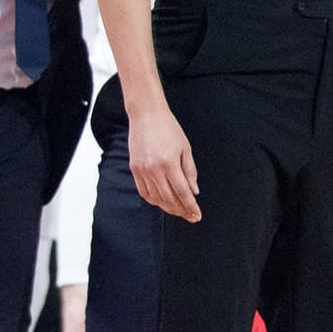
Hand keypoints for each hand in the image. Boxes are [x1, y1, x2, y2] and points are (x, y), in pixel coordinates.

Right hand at [129, 104, 200, 221]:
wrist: (146, 115)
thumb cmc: (168, 128)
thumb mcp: (186, 148)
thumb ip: (190, 171)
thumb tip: (194, 191)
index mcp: (170, 163)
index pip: (183, 192)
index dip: (191, 207)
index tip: (197, 215)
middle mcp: (154, 169)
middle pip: (169, 199)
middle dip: (181, 210)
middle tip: (190, 216)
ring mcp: (142, 170)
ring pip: (156, 198)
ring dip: (168, 207)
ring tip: (178, 210)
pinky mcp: (134, 169)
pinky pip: (144, 192)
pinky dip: (154, 200)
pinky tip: (162, 201)